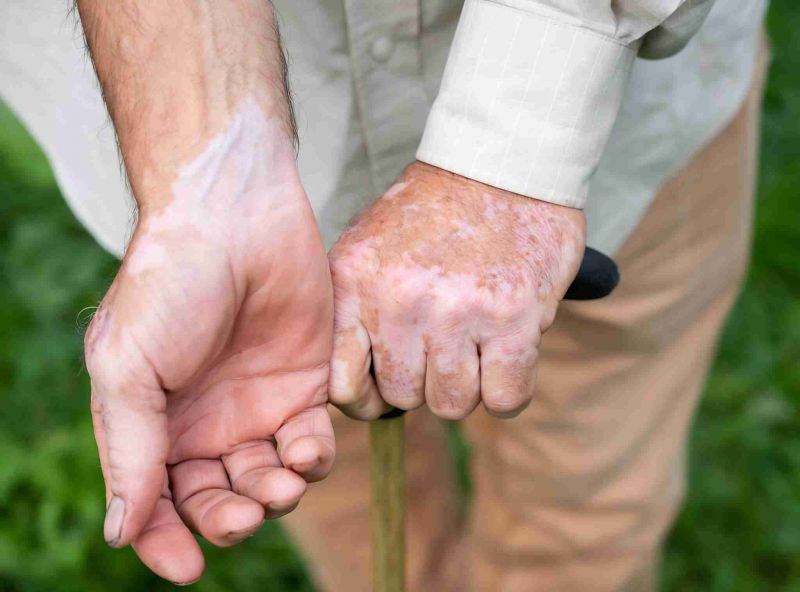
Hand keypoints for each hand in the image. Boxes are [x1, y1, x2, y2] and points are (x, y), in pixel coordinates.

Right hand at [84, 157, 333, 583]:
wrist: (237, 218)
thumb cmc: (171, 286)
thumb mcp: (128, 368)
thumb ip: (130, 451)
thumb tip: (120, 533)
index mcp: (153, 422)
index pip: (156, 502)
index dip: (165, 541)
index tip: (188, 568)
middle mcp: (205, 421)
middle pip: (217, 498)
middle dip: (231, 518)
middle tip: (245, 513)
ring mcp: (257, 405)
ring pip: (269, 480)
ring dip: (277, 496)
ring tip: (282, 483)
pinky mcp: (306, 385)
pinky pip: (314, 443)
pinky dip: (313, 459)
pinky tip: (306, 448)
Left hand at [328, 161, 584, 420]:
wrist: (502, 163)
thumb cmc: (436, 214)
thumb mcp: (370, 249)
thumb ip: (354, 313)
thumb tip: (358, 393)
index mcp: (355, 283)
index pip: (342, 386)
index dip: (369, 395)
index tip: (391, 379)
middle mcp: (398, 301)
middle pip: (404, 399)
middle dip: (426, 379)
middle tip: (445, 340)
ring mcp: (455, 312)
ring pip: (453, 404)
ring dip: (470, 382)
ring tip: (477, 337)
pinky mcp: (511, 319)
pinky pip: (505, 400)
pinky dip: (511, 386)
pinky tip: (509, 349)